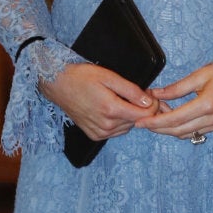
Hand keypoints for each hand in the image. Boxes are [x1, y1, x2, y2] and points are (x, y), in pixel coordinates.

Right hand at [40, 62, 160, 141]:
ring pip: (128, 127)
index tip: (150, 94)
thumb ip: (131, 90)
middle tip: (138, 93)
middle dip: (142, 108)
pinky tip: (114, 108)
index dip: (153, 104)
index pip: (145, 115)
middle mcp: (106, 126)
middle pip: (137, 121)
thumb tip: (149, 101)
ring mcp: (100, 133)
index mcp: (111, 109)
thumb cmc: (81, 77)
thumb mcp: (108, 76)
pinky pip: (116, 131)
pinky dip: (120, 121)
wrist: (58, 85)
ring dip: (131, 115)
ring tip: (124, 99)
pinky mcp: (95, 136)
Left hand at [134, 59, 212, 139]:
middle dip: (159, 127)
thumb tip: (156, 94)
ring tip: (156, 114)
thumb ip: (177, 87)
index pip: (175, 119)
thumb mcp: (201, 74)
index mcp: (207, 105)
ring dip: (169, 127)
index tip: (140, 122)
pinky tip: (173, 115)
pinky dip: (181, 126)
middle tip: (143, 120)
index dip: (156, 122)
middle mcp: (212, 120)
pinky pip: (195, 131)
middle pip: (178, 130)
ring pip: (186, 133)